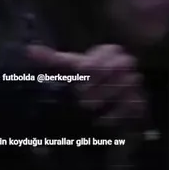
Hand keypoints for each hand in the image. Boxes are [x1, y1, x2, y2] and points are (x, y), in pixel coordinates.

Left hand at [26, 44, 145, 124]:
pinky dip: (117, 113)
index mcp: (109, 53)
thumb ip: (53, 60)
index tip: (81, 73)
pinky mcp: (139, 102)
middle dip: (100, 80)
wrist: (109, 102)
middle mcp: (125, 65)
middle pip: (121, 65)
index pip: (108, 52)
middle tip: (82, 93)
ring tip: (89, 106)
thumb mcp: (71, 69)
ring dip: (107, 95)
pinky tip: (102, 119)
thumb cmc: (87, 81)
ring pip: (129, 83)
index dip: (94, 63)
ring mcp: (134, 83)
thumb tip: (29, 50)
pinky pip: (134, 104)